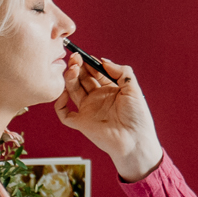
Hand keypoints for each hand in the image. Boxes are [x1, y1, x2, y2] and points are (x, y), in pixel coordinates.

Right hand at [53, 53, 163, 181]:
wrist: (135, 141)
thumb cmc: (138, 117)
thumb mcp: (133, 88)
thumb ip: (121, 72)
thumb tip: (103, 61)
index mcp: (110, 90)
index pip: (95, 72)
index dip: (90, 63)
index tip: (85, 55)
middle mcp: (97, 98)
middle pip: (82, 79)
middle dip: (78, 68)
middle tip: (75, 58)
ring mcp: (88, 110)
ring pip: (72, 90)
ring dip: (70, 79)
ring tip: (72, 69)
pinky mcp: (81, 122)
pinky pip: (64, 113)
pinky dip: (60, 102)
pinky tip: (64, 92)